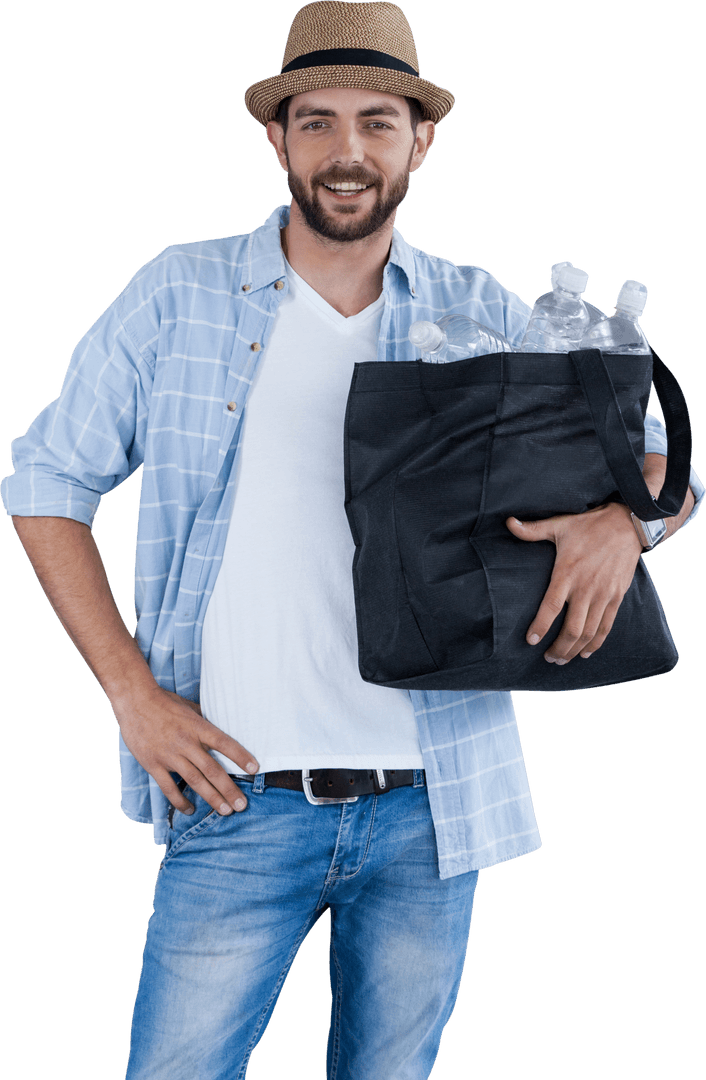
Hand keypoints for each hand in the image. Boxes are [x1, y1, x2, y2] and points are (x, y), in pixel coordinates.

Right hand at [113, 685, 259, 815]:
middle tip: (241, 805)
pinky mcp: (153, 765)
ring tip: (225, 811)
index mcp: (197, 727)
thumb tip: (221, 727)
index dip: (240, 756)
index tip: (255, 769)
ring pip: (194, 781)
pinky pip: (168, 788)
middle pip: (212, 769)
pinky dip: (179, 801)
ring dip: (211, 798)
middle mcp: (186, 743)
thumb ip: (204, 720)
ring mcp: (169, 755)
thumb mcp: (189, 706)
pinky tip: (190, 810)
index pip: (224, 743)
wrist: (135, 701)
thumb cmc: (164, 702)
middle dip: (229, 789)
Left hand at [505, 503, 642, 663]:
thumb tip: (509, 522)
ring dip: (575, 650)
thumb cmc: (589, 525)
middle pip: (572, 629)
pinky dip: (596, 644)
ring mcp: (604, 595)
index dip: (540, 626)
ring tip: (562, 659)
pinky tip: (585, 653)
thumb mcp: (559, 525)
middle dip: (559, 648)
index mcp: (567, 572)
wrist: (627, 525)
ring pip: (589, 633)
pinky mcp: (617, 597)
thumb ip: (532, 530)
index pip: (551, 606)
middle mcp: (586, 588)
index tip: (530, 641)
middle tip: (547, 658)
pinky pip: (606, 627)